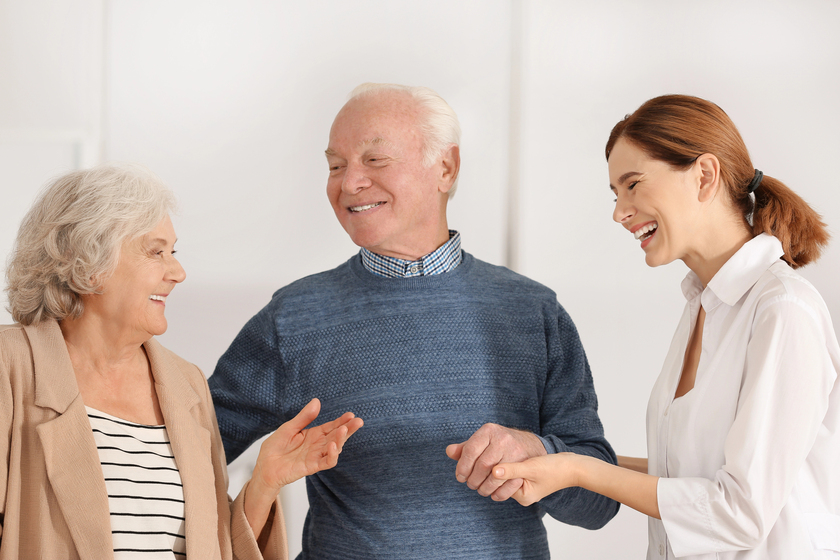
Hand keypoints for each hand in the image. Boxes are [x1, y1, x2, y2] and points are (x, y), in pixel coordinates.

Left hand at [244, 398, 362, 538]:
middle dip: (348, 429)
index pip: (331, 426)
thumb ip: (304, 417)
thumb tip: (316, 401)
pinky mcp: (311, 466)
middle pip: (337, 436)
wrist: (264, 467)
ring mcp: (316, 456)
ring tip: (344, 430)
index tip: (350, 415)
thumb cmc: (275, 448)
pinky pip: (326, 462)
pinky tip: (333, 446)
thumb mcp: (289, 428)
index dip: (342, 421)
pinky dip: (332, 455)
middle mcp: (318, 445)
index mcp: (313, 434)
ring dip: (341, 440)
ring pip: (334, 448)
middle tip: (358, 421)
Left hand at [445, 423, 545, 501]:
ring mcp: (515, 452)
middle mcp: (503, 439)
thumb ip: (465, 447)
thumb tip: (449, 452)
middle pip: (482, 465)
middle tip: (471, 484)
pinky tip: (493, 494)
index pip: (470, 450)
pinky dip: (499, 493)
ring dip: (485, 487)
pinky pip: (509, 484)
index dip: (463, 467)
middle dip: (473, 479)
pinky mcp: (525, 465)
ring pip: (495, 476)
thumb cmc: (499, 443)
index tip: (460, 477)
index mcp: (489, 430)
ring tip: (480, 490)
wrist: (528, 444)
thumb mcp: (482, 440)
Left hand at [492, 453, 579, 506]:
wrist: (573, 466)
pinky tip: (512, 454)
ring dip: (505, 465)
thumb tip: (493, 471)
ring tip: (503, 452)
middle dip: (498, 469)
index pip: (499, 484)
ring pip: (507, 476)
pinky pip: (514, 472)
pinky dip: (512, 464)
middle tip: (494, 452)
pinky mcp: (529, 478)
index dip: (492, 471)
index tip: (488, 457)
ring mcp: (526, 487)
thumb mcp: (531, 468)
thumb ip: (512, 470)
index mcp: (522, 496)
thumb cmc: (555, 468)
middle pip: (501, 482)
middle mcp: (522, 494)